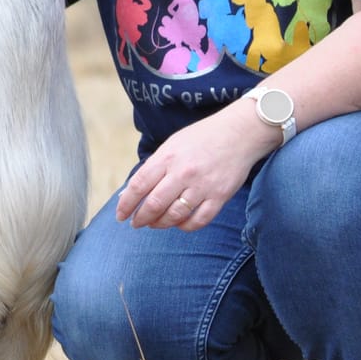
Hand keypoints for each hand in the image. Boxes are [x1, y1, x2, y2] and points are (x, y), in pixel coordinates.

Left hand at [115, 98, 273, 231]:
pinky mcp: (219, 197)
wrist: (240, 133)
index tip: (120, 214)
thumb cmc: (202, 138)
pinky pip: (199, 220)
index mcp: (167, 157)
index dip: (126, 203)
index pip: (139, 185)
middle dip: (140, 218)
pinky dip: (185, 226)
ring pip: (174, 216)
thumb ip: (154, 166)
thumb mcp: (173, 144)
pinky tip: (179, 224)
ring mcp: (202, 186)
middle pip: (154, 204)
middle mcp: (183, 173)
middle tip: (135, 223)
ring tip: (154, 224)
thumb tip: (132, 191)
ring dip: (160, 224)